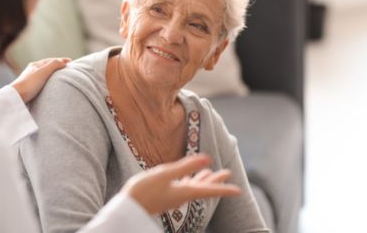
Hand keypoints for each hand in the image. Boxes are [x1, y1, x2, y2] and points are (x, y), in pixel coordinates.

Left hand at [10, 58, 70, 102]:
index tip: (70, 62)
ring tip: (59, 76)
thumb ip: (54, 65)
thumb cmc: (29, 84)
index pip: (51, 60)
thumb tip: (63, 63)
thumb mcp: (43, 72)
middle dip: (56, 65)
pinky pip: (41, 81)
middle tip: (66, 68)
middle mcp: (31, 71)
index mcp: (35, 65)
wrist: (16, 97)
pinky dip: (47, 80)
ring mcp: (29, 80)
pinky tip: (48, 86)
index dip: (61, 60)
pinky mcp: (28, 89)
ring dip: (52, 73)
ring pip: (43, 74)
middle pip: (46, 66)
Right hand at [122, 154, 240, 214]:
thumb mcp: (164, 174)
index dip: (224, 189)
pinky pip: (183, 187)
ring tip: (210, 172)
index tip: (238, 191)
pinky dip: (190, 181)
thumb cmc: (144, 191)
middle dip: (216, 180)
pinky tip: (187, 178)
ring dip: (203, 179)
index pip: (208, 190)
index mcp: (184, 192)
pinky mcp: (165, 195)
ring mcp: (173, 196)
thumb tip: (207, 158)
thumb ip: (185, 166)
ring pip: (194, 187)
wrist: (127, 208)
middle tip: (227, 173)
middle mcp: (181, 196)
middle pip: (203, 188)